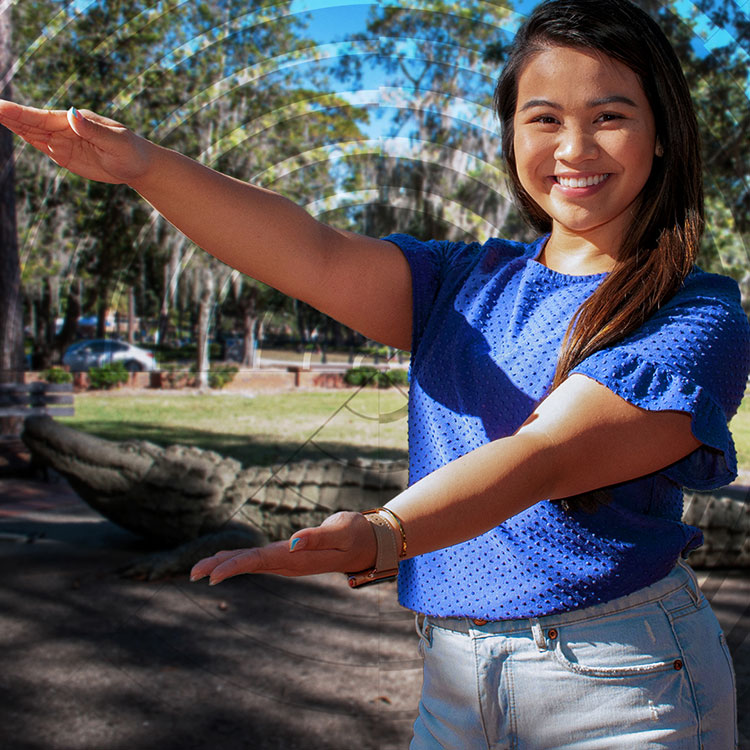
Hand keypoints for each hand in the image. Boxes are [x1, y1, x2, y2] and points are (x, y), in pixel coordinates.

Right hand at [0, 101, 152, 184]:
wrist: (139, 166)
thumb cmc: (131, 152)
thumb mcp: (115, 142)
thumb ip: (93, 130)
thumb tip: (72, 113)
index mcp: (76, 121)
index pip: (43, 117)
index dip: (20, 113)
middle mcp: (66, 128)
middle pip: (32, 122)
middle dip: (10, 115)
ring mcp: (63, 141)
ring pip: (33, 133)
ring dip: (13, 125)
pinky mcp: (65, 155)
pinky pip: (42, 145)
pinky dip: (25, 137)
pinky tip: (12, 129)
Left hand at [189, 511, 376, 584]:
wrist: (369, 544)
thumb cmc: (356, 534)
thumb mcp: (340, 531)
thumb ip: (317, 537)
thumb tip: (291, 541)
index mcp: (297, 559)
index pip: (260, 562)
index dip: (235, 566)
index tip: (212, 576)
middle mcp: (288, 563)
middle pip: (249, 565)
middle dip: (220, 567)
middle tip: (192, 573)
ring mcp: (287, 561)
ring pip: (251, 563)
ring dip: (225, 564)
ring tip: (198, 570)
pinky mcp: (288, 556)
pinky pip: (259, 558)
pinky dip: (239, 558)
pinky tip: (224, 559)